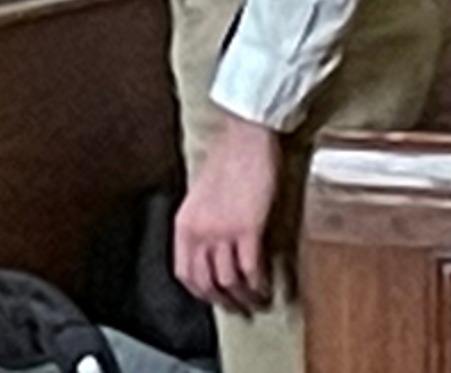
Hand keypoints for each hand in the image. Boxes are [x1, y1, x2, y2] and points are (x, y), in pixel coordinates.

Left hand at [174, 112, 279, 314]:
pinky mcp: (248, 229)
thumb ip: (201, 225)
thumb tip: (209, 251)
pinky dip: (259, 285)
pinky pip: (251, 269)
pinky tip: (267, 288)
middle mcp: (199, 232)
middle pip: (206, 282)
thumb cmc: (226, 163)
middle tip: (239, 309)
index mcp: (184, 224)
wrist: (244, 141)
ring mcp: (222, 231)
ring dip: (245, 297)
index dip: (200, 292)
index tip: (214, 299)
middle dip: (223, 301)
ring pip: (230, 281)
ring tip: (257, 302)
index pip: (184, 272)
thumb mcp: (200, 198)